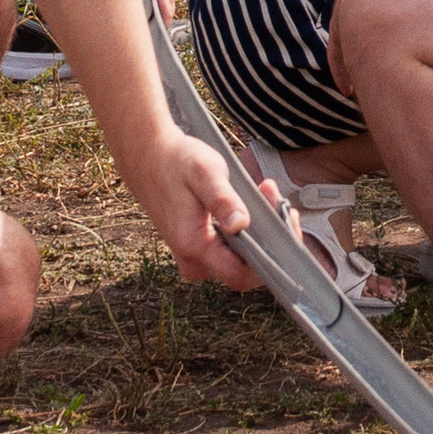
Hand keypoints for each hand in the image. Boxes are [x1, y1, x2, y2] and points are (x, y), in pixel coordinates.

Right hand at [137, 130, 260, 290]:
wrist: (149, 157)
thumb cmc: (177, 161)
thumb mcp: (204, 172)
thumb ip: (223, 199)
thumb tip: (241, 225)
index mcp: (194, 246)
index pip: (241, 275)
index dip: (271, 258)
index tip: (284, 223)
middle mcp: (193, 261)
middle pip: (245, 270)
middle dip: (270, 239)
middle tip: (276, 199)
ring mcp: (195, 258)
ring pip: (239, 261)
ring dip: (260, 233)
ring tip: (266, 194)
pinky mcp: (198, 250)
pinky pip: (230, 252)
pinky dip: (247, 231)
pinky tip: (252, 203)